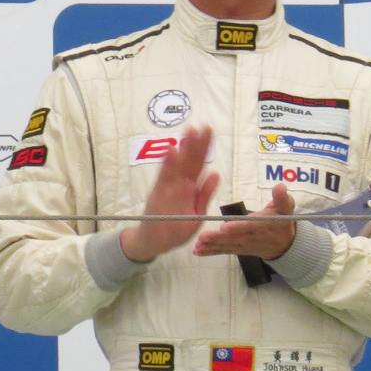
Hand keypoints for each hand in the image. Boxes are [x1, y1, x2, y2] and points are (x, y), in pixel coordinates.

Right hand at [118, 127, 219, 263]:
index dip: (204, 148)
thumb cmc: (175, 230)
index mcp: (191, 188)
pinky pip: (164, 178)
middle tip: (202, 126)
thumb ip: (205, 196)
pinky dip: (168, 165)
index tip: (209, 131)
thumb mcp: (196, 215)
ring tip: (189, 132)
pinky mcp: (158, 194)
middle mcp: (180, 184)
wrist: (154, 243)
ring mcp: (168, 188)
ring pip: (177, 165)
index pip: (199, 164)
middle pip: (189, 161)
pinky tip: (172, 151)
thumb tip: (215, 174)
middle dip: (196, 144)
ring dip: (183, 149)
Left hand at [194, 185, 298, 260]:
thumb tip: (280, 186)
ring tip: (198, 245)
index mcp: (263, 224)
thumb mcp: (286, 207)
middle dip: (218, 238)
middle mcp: (253, 236)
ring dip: (212, 245)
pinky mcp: (239, 249)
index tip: (225, 227)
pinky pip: (225, 250)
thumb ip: (282, 198)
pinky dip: (212, 252)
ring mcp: (245, 245)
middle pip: (234, 237)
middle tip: (203, 237)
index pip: (250, 226)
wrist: (285, 244)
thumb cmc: (283, 220)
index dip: (238, 227)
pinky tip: (198, 251)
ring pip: (228, 245)